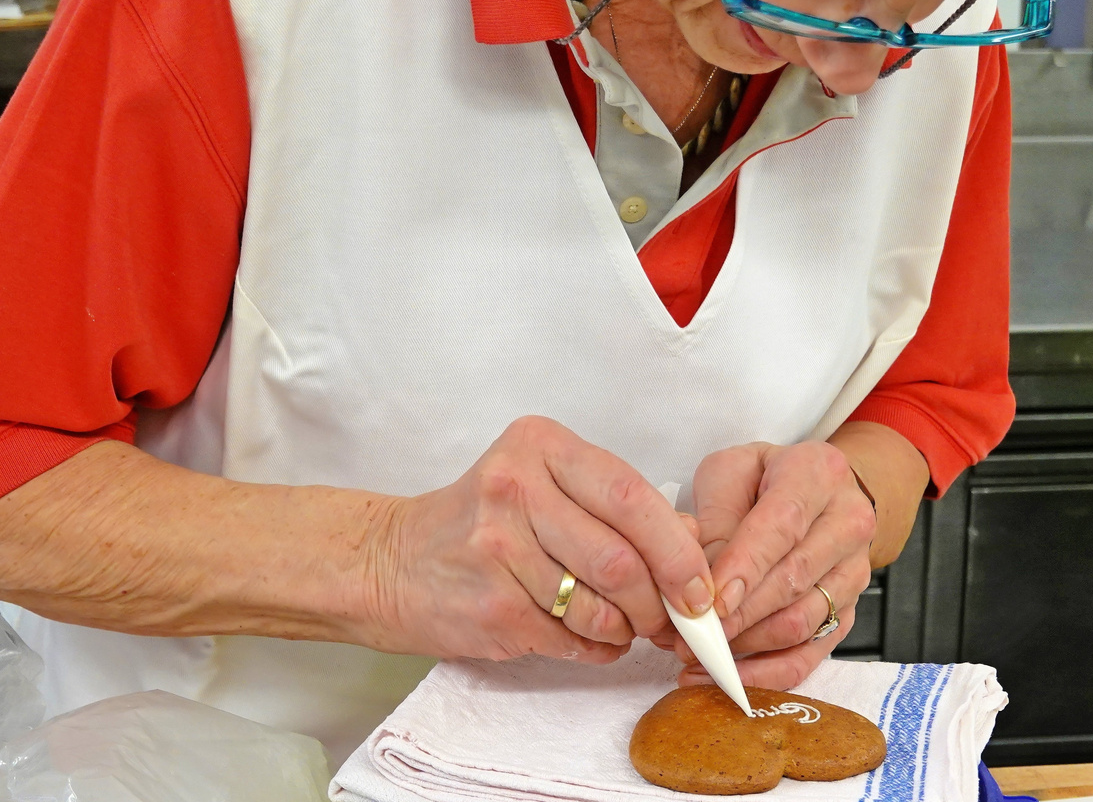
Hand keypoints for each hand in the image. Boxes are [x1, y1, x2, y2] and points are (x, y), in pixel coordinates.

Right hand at [361, 416, 714, 664]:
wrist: (392, 562)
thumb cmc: (482, 522)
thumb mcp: (545, 486)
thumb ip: (618, 505)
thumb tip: (694, 542)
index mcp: (540, 446)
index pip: (631, 495)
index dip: (678, 549)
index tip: (700, 586)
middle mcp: (515, 487)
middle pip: (621, 557)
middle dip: (660, 600)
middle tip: (672, 618)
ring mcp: (497, 547)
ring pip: (599, 605)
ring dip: (627, 627)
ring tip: (623, 624)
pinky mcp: (490, 604)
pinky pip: (570, 638)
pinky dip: (596, 647)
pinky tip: (590, 637)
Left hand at [672, 440, 874, 689]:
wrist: (820, 491)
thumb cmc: (765, 478)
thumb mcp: (732, 471)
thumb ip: (715, 516)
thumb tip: (698, 577)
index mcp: (817, 475)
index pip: (782, 526)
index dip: (745, 568)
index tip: (710, 601)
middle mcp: (847, 525)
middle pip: (792, 582)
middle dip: (734, 616)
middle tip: (685, 635)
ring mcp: (853, 574)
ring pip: (799, 624)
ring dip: (743, 648)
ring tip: (694, 655)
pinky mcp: (846, 614)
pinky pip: (810, 656)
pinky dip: (766, 675)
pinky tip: (726, 678)